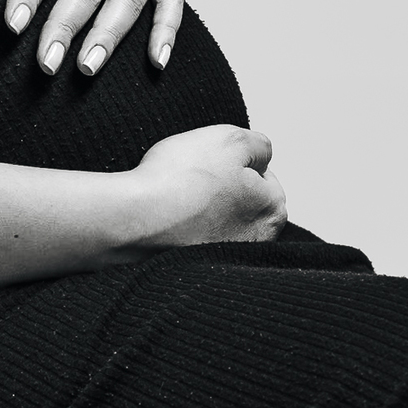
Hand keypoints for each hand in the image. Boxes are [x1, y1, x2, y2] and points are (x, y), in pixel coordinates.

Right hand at [130, 125, 287, 247]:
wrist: (135, 219)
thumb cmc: (180, 181)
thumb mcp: (229, 139)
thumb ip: (258, 144)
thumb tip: (260, 155)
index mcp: (273, 211)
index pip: (263, 175)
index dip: (235, 161)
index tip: (212, 161)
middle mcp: (257, 242)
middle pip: (242, 199)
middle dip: (223, 187)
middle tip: (194, 176)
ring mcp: (227, 259)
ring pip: (218, 218)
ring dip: (202, 207)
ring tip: (179, 195)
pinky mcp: (197, 267)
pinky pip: (194, 237)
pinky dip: (184, 226)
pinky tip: (170, 215)